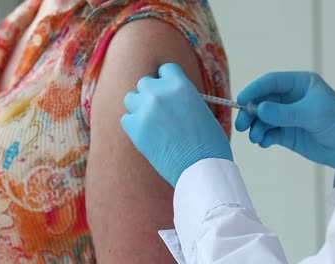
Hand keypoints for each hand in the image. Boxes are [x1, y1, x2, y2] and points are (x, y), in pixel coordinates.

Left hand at [121, 63, 232, 186]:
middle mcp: (160, 93)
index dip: (165, 81)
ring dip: (139, 108)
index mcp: (180, 85)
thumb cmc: (208, 143)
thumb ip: (182, 98)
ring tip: (152, 123)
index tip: (166, 92)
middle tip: (158, 111)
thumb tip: (169, 97)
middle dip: (150, 94)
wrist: (201, 168)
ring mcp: (145, 109)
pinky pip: (127, 119)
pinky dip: (134, 126)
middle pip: (144, 83)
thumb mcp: (201, 110)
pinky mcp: (135, 128)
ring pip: (131, 99)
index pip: (164, 69)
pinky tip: (147, 135)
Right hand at [236, 72, 334, 173]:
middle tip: (242, 125)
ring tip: (256, 138)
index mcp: (299, 84)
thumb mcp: (313, 114)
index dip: (254, 90)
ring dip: (255, 127)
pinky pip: (267, 132)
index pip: (271, 82)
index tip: (241, 100)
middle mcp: (290, 98)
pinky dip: (262, 138)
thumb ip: (284, 112)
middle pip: (261, 100)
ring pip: (261, 118)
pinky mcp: (285, 132)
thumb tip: (258, 109)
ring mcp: (286, 116)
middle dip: (249, 112)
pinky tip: (264, 143)